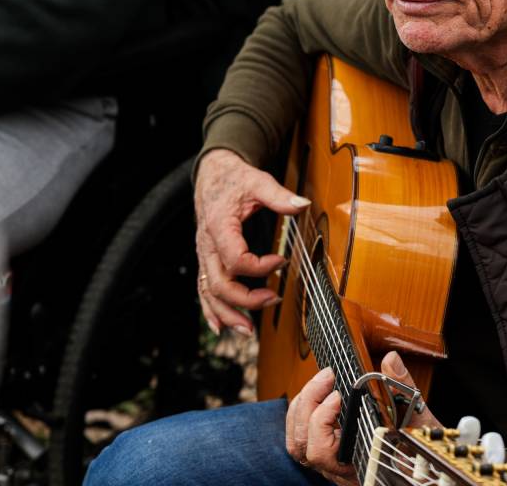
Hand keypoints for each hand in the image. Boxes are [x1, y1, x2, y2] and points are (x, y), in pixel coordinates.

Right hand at [193, 149, 308, 335]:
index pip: (235, 259)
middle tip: (273, 300)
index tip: (282, 260)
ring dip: (228, 313)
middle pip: (219, 283)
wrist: (213, 175)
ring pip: (209, 292)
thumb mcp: (257, 181)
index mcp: (219, 227)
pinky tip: (221, 326)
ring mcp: (205, 255)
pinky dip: (211, 310)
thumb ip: (279, 195)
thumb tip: (303, 205)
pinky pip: (204, 289)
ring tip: (248, 330)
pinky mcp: (207, 260)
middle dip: (245, 299)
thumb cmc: (234, 179)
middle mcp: (207, 245)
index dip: (260, 266)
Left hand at [285, 353, 440, 483]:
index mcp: (359, 463)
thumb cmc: (421, 447)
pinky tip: (316, 397)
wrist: (424, 469)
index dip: (321, 421)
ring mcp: (332, 466)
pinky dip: (301, 416)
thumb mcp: (418, 418)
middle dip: (309, 404)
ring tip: (320, 383)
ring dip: (301, 409)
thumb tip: (390, 359)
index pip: (322, 451)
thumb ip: (403, 388)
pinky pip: (300, 442)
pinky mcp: (328, 459)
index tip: (337, 395)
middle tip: (326, 376)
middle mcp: (341, 470)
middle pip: (304, 446)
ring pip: (297, 446)